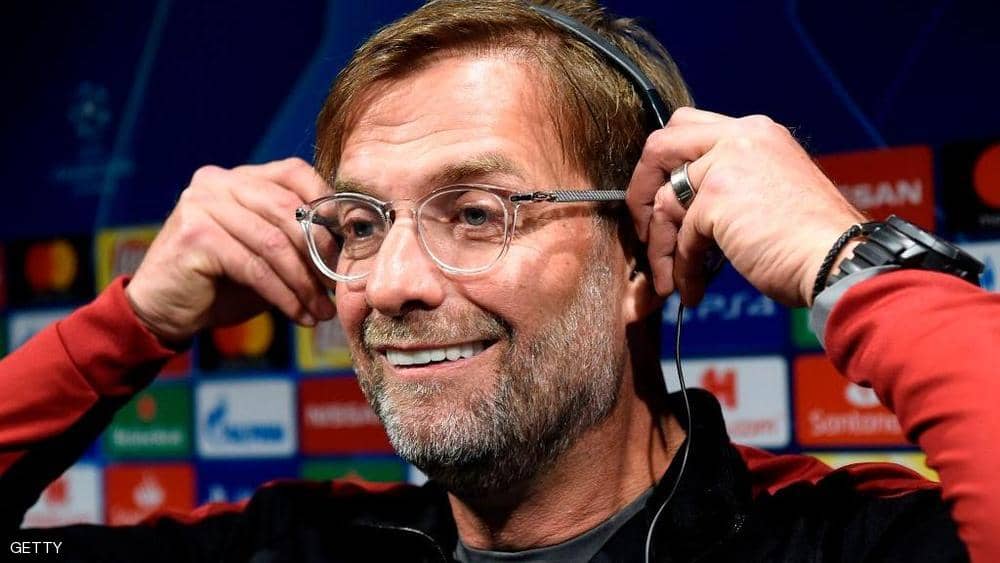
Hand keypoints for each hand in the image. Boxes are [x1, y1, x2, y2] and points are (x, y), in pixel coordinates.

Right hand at [126, 157, 336, 343]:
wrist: (163, 309)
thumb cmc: (222, 282)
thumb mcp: (266, 253)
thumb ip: (298, 238)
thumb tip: (353, 242)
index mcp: (239, 177)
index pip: (295, 172)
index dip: (328, 204)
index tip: (351, 241)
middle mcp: (217, 182)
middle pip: (289, 209)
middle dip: (320, 252)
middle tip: (339, 285)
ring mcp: (203, 205)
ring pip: (274, 243)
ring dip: (305, 282)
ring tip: (322, 309)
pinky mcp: (195, 236)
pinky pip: (255, 267)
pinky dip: (283, 295)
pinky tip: (299, 315)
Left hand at [626, 107, 866, 307]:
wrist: (841, 259)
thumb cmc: (812, 240)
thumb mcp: (771, 191)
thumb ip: (730, 184)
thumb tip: (684, 208)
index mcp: (756, 132)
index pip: (689, 128)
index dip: (664, 163)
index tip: (659, 199)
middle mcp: (741, 137)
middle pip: (661, 145)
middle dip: (640, 189)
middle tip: (644, 229)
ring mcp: (726, 164)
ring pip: (664, 202)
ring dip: (661, 248)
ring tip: (671, 280)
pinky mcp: (716, 199)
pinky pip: (680, 237)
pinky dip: (681, 268)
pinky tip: (692, 289)